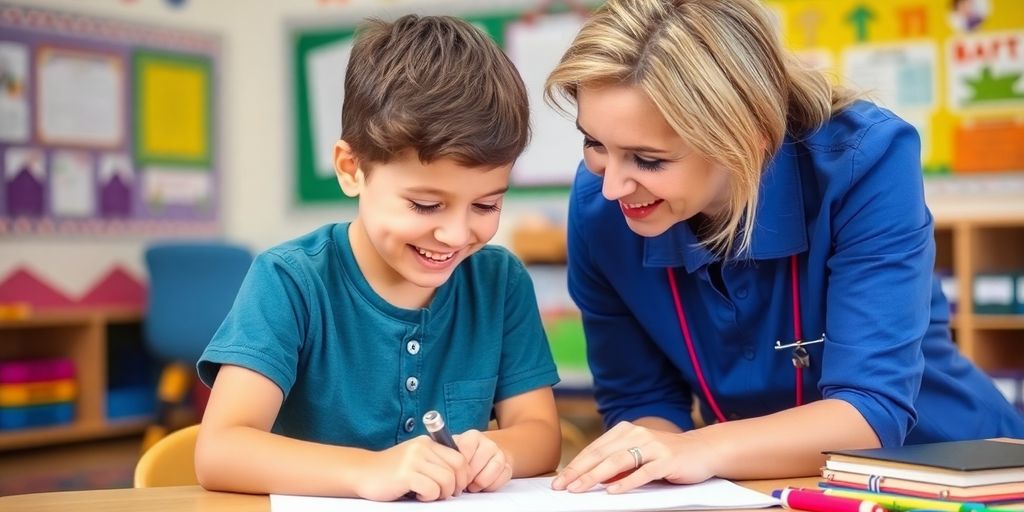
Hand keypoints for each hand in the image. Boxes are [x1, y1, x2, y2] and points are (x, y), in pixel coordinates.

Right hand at [354, 436, 467, 500]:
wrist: (363, 472)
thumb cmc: (392, 470)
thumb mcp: (416, 458)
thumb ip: (435, 460)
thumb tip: (462, 475)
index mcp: (428, 442)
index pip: (460, 457)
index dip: (463, 475)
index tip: (456, 487)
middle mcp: (422, 447)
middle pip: (457, 468)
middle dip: (455, 486)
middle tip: (445, 494)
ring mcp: (413, 459)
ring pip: (446, 480)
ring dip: (441, 493)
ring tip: (429, 494)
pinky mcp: (405, 474)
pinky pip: (431, 489)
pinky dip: (428, 496)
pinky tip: (418, 495)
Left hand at [453, 429, 513, 491]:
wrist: (483, 457)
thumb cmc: (463, 457)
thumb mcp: (452, 452)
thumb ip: (447, 455)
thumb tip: (442, 465)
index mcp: (472, 436)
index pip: (465, 450)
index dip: (458, 467)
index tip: (453, 473)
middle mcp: (488, 442)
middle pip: (477, 464)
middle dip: (467, 478)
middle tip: (461, 482)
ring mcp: (500, 454)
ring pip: (492, 470)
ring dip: (480, 482)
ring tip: (471, 485)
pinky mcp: (508, 466)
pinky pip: (502, 478)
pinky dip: (490, 486)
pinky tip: (482, 485)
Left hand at [550, 421, 717, 493]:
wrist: (703, 450)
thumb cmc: (666, 456)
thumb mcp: (638, 456)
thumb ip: (617, 464)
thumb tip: (593, 478)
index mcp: (625, 431)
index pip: (594, 449)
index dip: (575, 465)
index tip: (559, 481)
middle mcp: (637, 434)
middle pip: (601, 454)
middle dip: (578, 471)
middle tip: (561, 486)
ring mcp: (652, 446)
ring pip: (618, 461)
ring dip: (595, 476)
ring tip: (579, 489)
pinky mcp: (667, 460)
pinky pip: (643, 472)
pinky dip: (626, 482)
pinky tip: (612, 491)